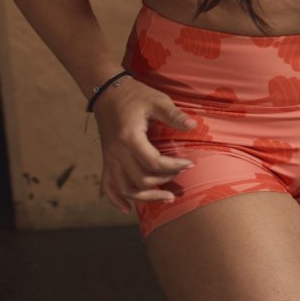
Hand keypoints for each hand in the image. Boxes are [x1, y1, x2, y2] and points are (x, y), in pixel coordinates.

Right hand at [94, 81, 192, 214]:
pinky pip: (107, 186)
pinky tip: (127, 209)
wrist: (107, 92)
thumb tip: (193, 126)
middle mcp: (116, 152)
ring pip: (124, 188)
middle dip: (165, 181)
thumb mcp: (157, 100)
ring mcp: (109, 158)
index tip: (190, 163)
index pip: (153, 163)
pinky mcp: (105, 160)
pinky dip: (116, 199)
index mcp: (129, 138)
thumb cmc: (135, 95)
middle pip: (140, 180)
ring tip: (167, 198)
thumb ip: (174, 115)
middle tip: (182, 175)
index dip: (174, 167)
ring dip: (146, 197)